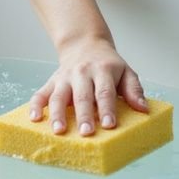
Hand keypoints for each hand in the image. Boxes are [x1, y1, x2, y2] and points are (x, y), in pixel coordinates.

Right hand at [28, 37, 147, 135]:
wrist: (85, 44)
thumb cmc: (108, 65)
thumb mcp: (126, 72)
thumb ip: (134, 90)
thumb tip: (144, 109)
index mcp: (103, 70)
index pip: (105, 92)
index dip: (107, 109)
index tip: (109, 125)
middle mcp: (82, 73)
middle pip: (82, 96)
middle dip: (84, 115)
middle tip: (86, 133)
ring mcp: (65, 77)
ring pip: (59, 96)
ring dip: (58, 114)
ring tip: (59, 131)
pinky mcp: (52, 81)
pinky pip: (41, 93)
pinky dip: (35, 106)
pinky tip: (34, 119)